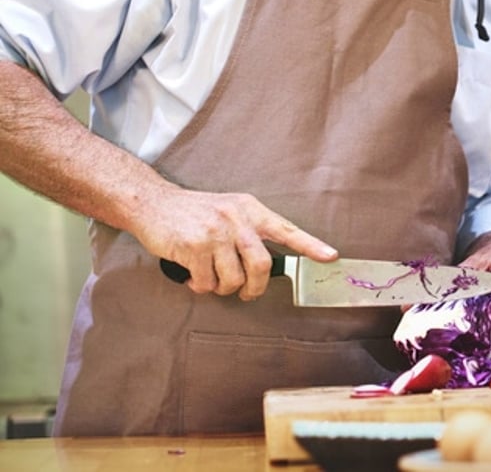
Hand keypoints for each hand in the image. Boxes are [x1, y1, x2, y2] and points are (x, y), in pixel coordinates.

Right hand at [132, 186, 336, 300]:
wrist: (153, 203)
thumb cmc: (195, 211)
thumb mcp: (229, 208)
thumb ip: (250, 230)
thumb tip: (267, 264)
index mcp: (250, 209)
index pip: (286, 229)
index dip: (310, 245)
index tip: (331, 256)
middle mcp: (236, 219)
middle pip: (262, 265)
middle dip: (255, 288)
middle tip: (246, 294)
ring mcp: (215, 233)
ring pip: (234, 279)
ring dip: (223, 288)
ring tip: (212, 278)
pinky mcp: (193, 247)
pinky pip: (207, 283)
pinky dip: (202, 286)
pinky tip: (194, 276)